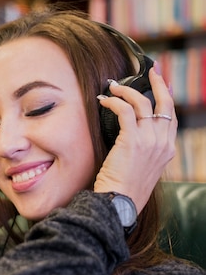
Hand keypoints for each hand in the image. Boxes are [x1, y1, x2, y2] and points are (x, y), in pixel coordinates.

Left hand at [95, 62, 176, 211]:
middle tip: (149, 72)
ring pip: (142, 104)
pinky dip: (114, 103)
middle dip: (158, 84)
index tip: (158, 86)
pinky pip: (125, 111)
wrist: (120, 203)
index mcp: (167, 150)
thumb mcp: (141, 168)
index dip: (164, 99)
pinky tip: (104, 101)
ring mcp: (150, 141)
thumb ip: (142, 151)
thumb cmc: (124, 189)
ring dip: (126, 92)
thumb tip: (128, 135)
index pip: (170, 118)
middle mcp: (163, 143)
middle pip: (165, 105)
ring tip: (112, 88)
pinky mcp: (132, 140)